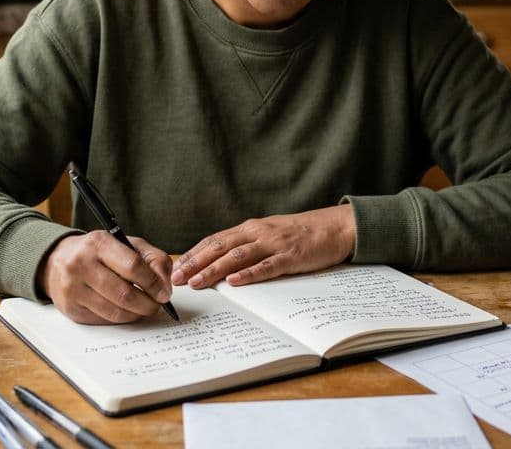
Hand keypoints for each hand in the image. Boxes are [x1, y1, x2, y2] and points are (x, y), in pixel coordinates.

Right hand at [39, 231, 173, 324]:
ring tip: (143, 309)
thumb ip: (152, 259)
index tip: (164, 294)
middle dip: (147, 304)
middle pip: (124, 294)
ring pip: (114, 312)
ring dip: (135, 315)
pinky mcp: (70, 308)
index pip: (133, 266)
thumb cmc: (98, 253)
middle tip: (156, 306)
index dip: (153, 283)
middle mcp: (81, 264)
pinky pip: (103, 320)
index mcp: (99, 243)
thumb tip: (165, 286)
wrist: (57, 260)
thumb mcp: (126, 244)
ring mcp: (73, 288)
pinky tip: (124, 310)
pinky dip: (119, 318)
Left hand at [171, 204, 355, 288]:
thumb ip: (248, 245)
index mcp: (250, 228)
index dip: (193, 254)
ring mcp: (274, 243)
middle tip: (175, 278)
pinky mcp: (290, 256)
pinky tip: (234, 281)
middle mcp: (258, 232)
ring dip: (214, 270)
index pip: (214, 241)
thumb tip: (221, 263)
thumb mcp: (269, 235)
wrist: (335, 227)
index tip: (174, 267)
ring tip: (197, 282)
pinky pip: (266, 266)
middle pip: (219, 247)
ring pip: (237, 256)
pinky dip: (248, 274)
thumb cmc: (301, 234)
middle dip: (195, 263)